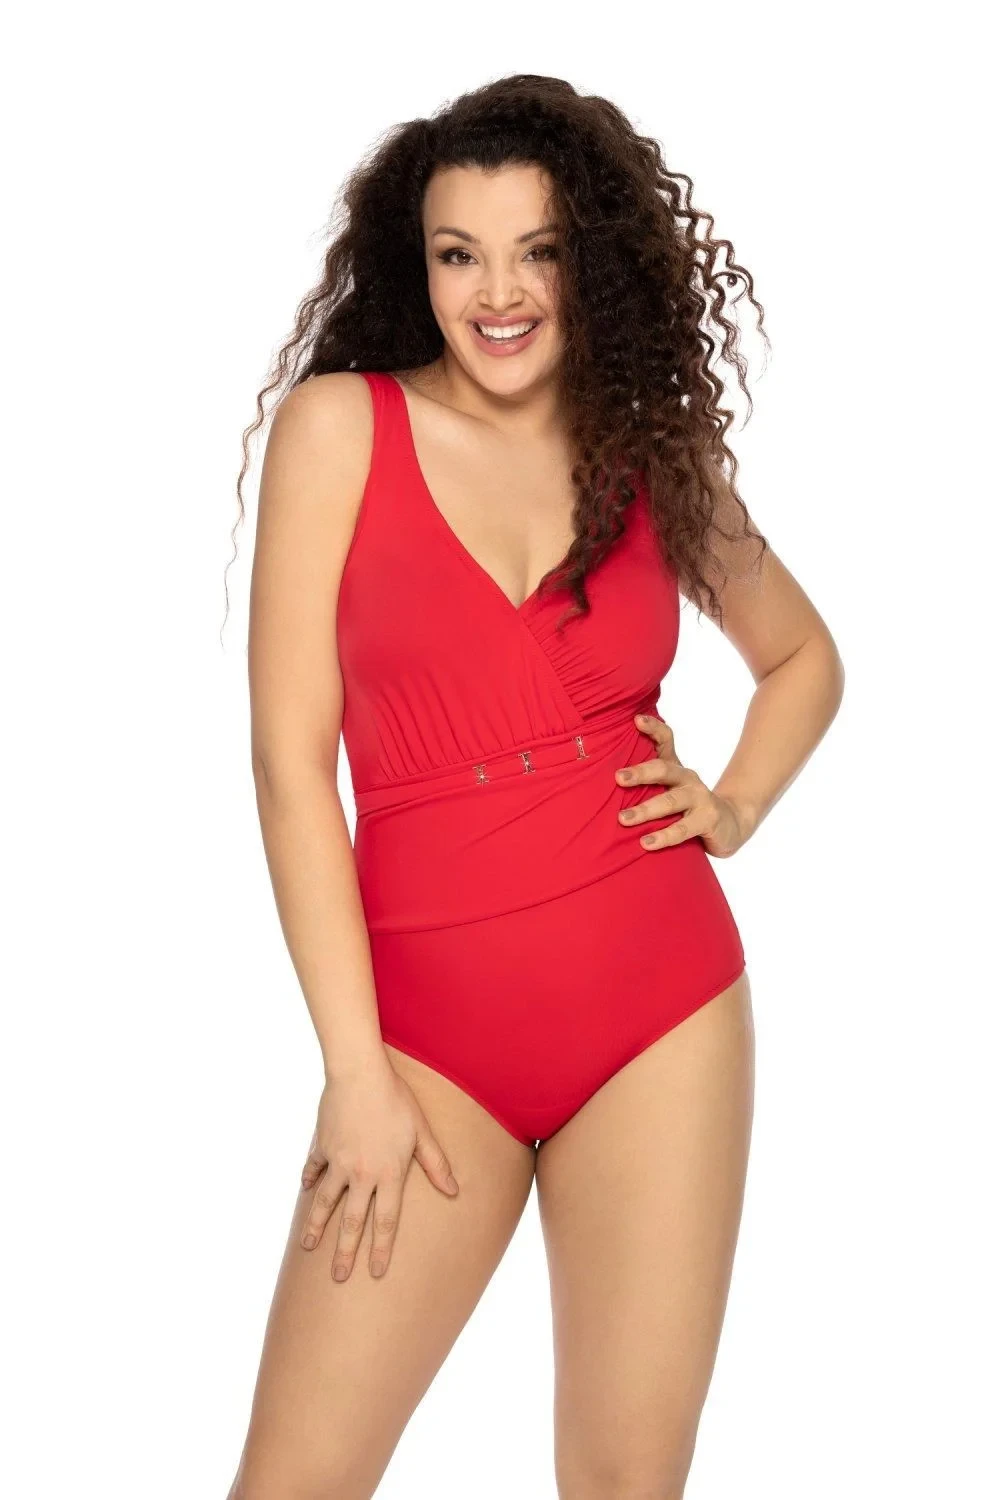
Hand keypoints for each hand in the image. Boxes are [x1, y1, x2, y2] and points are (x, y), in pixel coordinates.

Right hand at [297, 1057, 458, 1282]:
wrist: (359, 1073)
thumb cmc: (396, 1099)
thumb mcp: (421, 1130)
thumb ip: (436, 1163)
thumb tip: (453, 1191)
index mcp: (388, 1173)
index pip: (386, 1221)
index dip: (381, 1249)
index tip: (375, 1273)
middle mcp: (361, 1174)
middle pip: (352, 1221)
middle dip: (344, 1252)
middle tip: (338, 1277)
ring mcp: (338, 1161)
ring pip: (325, 1202)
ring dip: (316, 1226)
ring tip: (307, 1247)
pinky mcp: (322, 1146)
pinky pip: (314, 1169)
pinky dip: (310, 1181)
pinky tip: (306, 1191)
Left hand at [614, 712, 752, 858]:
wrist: (729, 824)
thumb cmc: (688, 806)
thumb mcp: (669, 789)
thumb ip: (645, 783)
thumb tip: (604, 780)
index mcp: (674, 767)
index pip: (665, 740)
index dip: (652, 728)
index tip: (636, 720)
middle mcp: (687, 778)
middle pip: (663, 770)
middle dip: (640, 773)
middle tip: (618, 778)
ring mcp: (700, 797)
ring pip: (670, 801)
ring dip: (645, 810)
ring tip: (623, 819)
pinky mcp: (708, 819)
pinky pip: (682, 829)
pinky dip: (663, 836)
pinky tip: (646, 842)